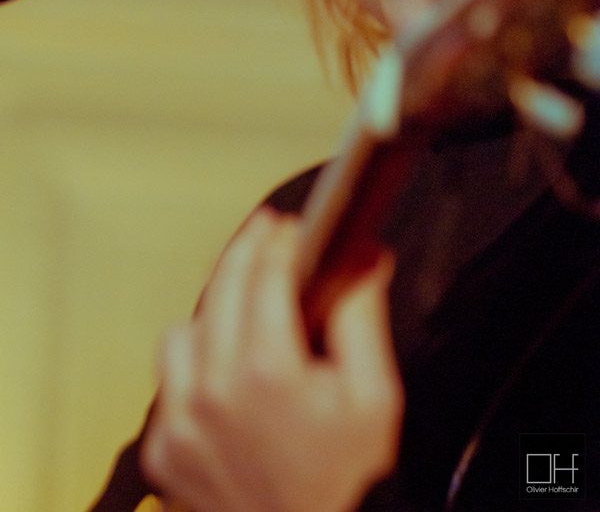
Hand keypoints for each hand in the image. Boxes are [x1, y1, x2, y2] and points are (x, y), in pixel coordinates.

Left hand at [141, 208, 403, 511]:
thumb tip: (362, 256)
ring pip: (183, 330)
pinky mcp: (162, 451)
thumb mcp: (374, 398)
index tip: (289, 227)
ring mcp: (180, 423)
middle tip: (264, 237)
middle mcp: (212, 393)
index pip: (266, 275)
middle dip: (245, 252)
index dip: (280, 241)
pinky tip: (224, 371)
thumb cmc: (348, 483)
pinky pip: (168, 382)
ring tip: (243, 311)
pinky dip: (194, 366)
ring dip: (213, 310)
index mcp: (268, 373)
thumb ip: (361, 318)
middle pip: (219, 288)